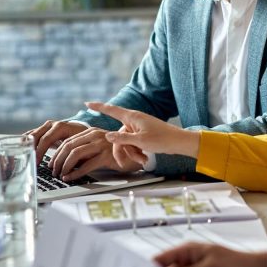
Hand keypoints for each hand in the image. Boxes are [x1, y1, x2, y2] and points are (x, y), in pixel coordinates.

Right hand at [27, 120, 88, 163]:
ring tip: (22, 158)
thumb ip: (71, 156)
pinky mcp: (42, 131)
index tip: (36, 163)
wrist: (83, 131)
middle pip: (35, 136)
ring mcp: (46, 127)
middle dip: (30, 150)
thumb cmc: (82, 141)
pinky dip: (26, 143)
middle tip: (27, 162)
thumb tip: (65, 171)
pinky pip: (31, 136)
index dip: (40, 152)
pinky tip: (22, 151)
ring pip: (31, 135)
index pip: (46, 139)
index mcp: (60, 127)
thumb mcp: (79, 147)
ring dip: (26, 146)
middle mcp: (51, 125)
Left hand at [48, 127, 141, 180]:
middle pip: (69, 146)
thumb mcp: (98, 147)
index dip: (57, 153)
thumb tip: (64, 161)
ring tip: (60, 175)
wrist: (137, 156)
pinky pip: (86, 165)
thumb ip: (84, 150)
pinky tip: (70, 178)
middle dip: (57, 160)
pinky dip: (75, 173)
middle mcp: (96, 135)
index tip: (51, 163)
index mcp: (91, 132)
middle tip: (53, 171)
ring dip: (64, 166)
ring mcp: (102, 145)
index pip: (68, 141)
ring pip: (75, 154)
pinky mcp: (107, 156)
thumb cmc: (116, 153)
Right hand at [85, 102, 199, 167]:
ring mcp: (138, 128)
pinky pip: (133, 144)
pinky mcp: (143, 135)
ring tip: (142, 160)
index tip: (87, 103)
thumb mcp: (140, 141)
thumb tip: (106, 136)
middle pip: (117, 136)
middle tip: (123, 163)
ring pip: (125, 143)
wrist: (179, 143)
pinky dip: (137, 152)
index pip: (111, 110)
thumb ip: (122, 139)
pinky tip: (144, 159)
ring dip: (131, 153)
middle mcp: (134, 121)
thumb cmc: (162, 139)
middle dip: (121, 150)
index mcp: (132, 117)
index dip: (98, 107)